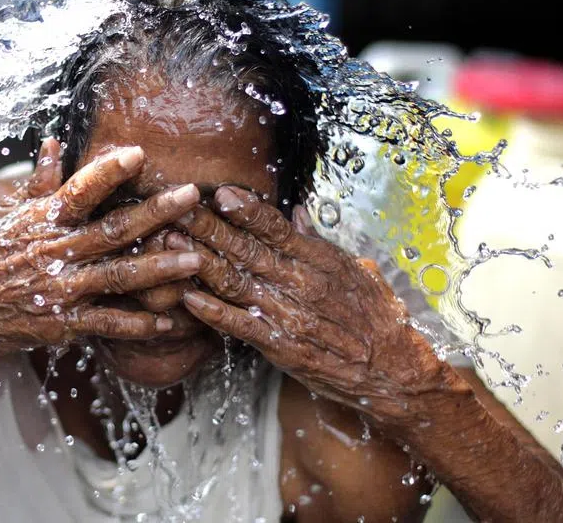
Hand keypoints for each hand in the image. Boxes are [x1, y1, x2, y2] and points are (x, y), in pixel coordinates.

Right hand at [0, 139, 207, 358]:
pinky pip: (108, 323)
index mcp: (42, 220)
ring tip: (195, 257)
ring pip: (121, 276)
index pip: (81, 189)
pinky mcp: (61, 324)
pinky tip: (168, 320)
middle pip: (115, 228)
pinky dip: (139, 324)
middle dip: (158, 212)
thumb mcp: (5, 214)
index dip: (110, 171)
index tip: (139, 154)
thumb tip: (55, 143)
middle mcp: (55, 251)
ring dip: (161, 267)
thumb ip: (39, 182)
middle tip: (193, 196)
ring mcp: (61, 289)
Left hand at [175, 186, 457, 423]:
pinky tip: (187, 298)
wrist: (394, 370)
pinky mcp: (280, 345)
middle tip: (174, 208)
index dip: (246, 210)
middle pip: (246, 249)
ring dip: (198, 261)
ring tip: (168, 242)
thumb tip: (297, 213)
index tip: (219, 192)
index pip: (276, 228)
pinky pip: (239, 324)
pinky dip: (212, 311)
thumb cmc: (377, 317)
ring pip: (235, 282)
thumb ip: (319, 242)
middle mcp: (300, 282)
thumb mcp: (357, 269)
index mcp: (319, 259)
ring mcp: (288, 314)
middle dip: (207, 227)